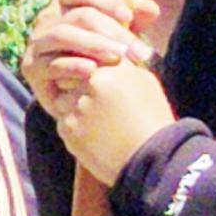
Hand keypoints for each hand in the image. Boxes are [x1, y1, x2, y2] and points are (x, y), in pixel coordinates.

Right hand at [23, 0, 160, 119]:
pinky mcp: (31, 68)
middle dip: (112, 31)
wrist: (74, 95)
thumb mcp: (118, 36)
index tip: (128, 17)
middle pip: (79, 15)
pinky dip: (72, 66)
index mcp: (67, 3)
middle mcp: (48, 18)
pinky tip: (92, 70)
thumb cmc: (98, 58)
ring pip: (63, 35)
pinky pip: (51, 64)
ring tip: (118, 57)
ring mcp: (37, 42)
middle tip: (136, 50)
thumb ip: (134, 20)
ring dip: (93, 45)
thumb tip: (151, 9)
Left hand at [57, 58, 178, 187]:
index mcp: (111, 68)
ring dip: (74, 109)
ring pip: (64, 101)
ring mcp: (76, 106)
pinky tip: (95, 138)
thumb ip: (121, 65)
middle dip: (78, 88)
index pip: (90, 59)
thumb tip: (106, 56)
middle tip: (100, 108)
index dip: (93, 73)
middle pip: (72, 78)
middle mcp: (90, 83)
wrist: (149, 159)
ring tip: (100, 124)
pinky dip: (74, 129)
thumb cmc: (152, 119)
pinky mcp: (67, 129)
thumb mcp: (144, 82)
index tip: (101, 87)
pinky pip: (63, 122)